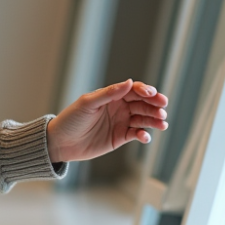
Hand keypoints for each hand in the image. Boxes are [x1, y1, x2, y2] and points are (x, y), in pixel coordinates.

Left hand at [46, 79, 168, 163]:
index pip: (134, 90)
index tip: (153, 94)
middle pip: (142, 104)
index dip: (146, 91)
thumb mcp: (88, 103)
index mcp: (112, 95)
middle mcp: (119, 107)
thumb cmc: (71, 119)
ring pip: (143, 119)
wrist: (61, 142)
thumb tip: (129, 82)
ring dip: (154, 120)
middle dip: (154, 106)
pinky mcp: (120, 137)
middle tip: (163, 109)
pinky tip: (145, 136)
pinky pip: (136, 134)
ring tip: (162, 124)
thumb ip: (109, 93)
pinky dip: (143, 135)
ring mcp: (121, 122)